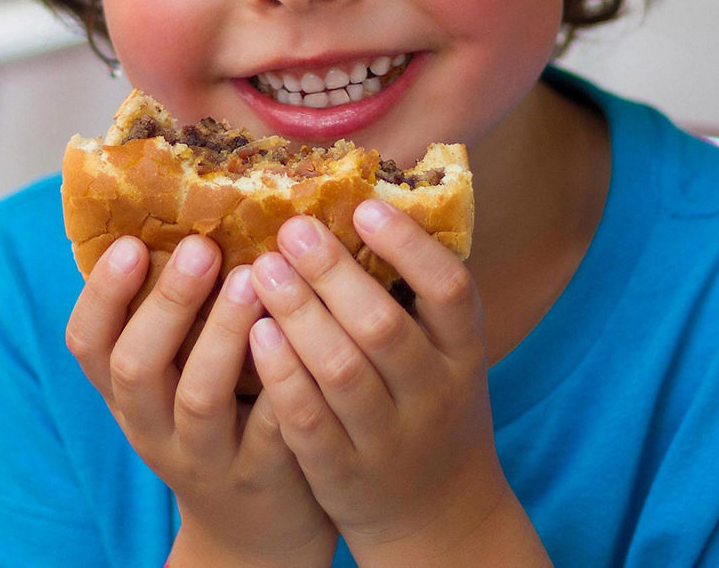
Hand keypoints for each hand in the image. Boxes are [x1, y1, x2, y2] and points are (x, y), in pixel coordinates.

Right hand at [66, 235, 336, 567]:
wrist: (252, 533)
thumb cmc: (217, 424)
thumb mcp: (174, 381)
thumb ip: (173, 318)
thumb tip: (185, 209)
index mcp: (126, 395)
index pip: (87, 344)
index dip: (102, 294)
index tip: (129, 242)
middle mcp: (152, 427)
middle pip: (136, 367)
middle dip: (167, 303)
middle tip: (201, 247)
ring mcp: (206, 456)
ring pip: (200, 397)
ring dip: (222, 335)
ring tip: (253, 280)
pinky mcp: (262, 475)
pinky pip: (269, 428)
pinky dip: (282, 382)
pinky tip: (301, 337)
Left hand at [248, 201, 548, 564]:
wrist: (440, 518)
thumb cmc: (429, 410)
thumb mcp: (445, 358)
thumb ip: (412, 299)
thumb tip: (358, 201)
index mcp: (464, 355)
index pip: (452, 292)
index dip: (410, 247)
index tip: (364, 206)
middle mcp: (433, 396)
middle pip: (383, 328)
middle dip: (333, 275)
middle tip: (292, 230)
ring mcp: (388, 438)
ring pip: (341, 372)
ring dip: (299, 316)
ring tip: (261, 270)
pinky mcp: (343, 472)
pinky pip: (308, 420)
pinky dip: (282, 375)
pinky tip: (254, 333)